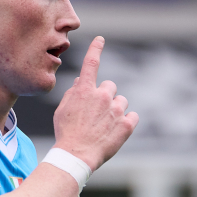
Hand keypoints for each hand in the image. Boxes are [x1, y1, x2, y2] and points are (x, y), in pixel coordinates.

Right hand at [51, 36, 138, 171]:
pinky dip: (127, 122)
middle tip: (97, 114)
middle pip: (110, 86)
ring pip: (122, 101)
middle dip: (105, 96)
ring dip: (116, 109)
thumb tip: (81, 82)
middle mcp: (102, 96)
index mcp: (84, 90)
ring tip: (105, 126)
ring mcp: (115, 110)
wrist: (76, 156)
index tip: (101, 39)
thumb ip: (73, 93)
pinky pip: (133, 116)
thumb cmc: (66, 133)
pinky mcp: (126, 124)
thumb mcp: (62, 110)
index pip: (91, 63)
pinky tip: (115, 132)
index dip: (96, 48)